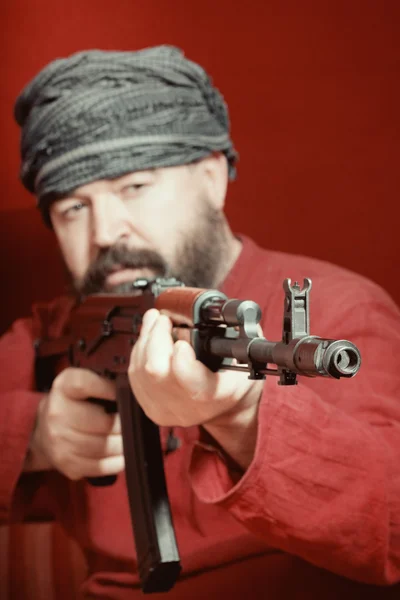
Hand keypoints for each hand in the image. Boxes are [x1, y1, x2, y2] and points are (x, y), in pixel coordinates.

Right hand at [26, 368, 124, 479]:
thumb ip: (102, 381)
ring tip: (130, 439)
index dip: (107, 389)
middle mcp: (57, 414)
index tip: (122, 393)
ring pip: (103, 446)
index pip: (85, 384)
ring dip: (122, 444)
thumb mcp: (81, 383)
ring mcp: (60, 441)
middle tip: (132, 423)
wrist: (42, 430)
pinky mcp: (66, 463)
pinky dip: (116, 462)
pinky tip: (123, 456)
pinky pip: (99, 466)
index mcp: (64, 387)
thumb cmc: (72, 402)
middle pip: (103, 423)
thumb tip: (132, 388)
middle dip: (123, 425)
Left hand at [128, 310, 263, 468]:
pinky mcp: (149, 405)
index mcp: (212, 395)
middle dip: (156, 336)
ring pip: (140, 369)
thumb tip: (219, 314)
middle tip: (163, 318)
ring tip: (155, 321)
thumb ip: (232, 338)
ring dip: (145, 339)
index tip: (182, 341)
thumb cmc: (235, 382)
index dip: (181, 359)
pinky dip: (139, 351)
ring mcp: (163, 408)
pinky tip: (148, 338)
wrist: (226, 409)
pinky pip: (134, 374)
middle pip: (155, 370)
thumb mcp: (244, 360)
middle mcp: (185, 406)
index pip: (189, 380)